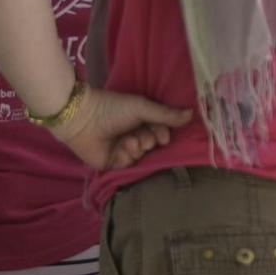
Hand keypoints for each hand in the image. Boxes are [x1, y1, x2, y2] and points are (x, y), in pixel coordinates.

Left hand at [57, 86, 192, 171]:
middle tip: (141, 138)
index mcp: (141, 122)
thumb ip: (166, 114)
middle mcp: (134, 136)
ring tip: (127, 142)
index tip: (162, 136)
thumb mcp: (142, 108)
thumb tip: (192, 113)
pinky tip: (118, 149)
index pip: (160, 133)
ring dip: (136, 150)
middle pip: (152, 147)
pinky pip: (126, 166)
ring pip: (140, 158)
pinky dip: (124, 158)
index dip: (162, 136)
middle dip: (148, 143)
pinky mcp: (111, 164)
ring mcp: (122, 151)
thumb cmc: (113, 108)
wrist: (83, 118)